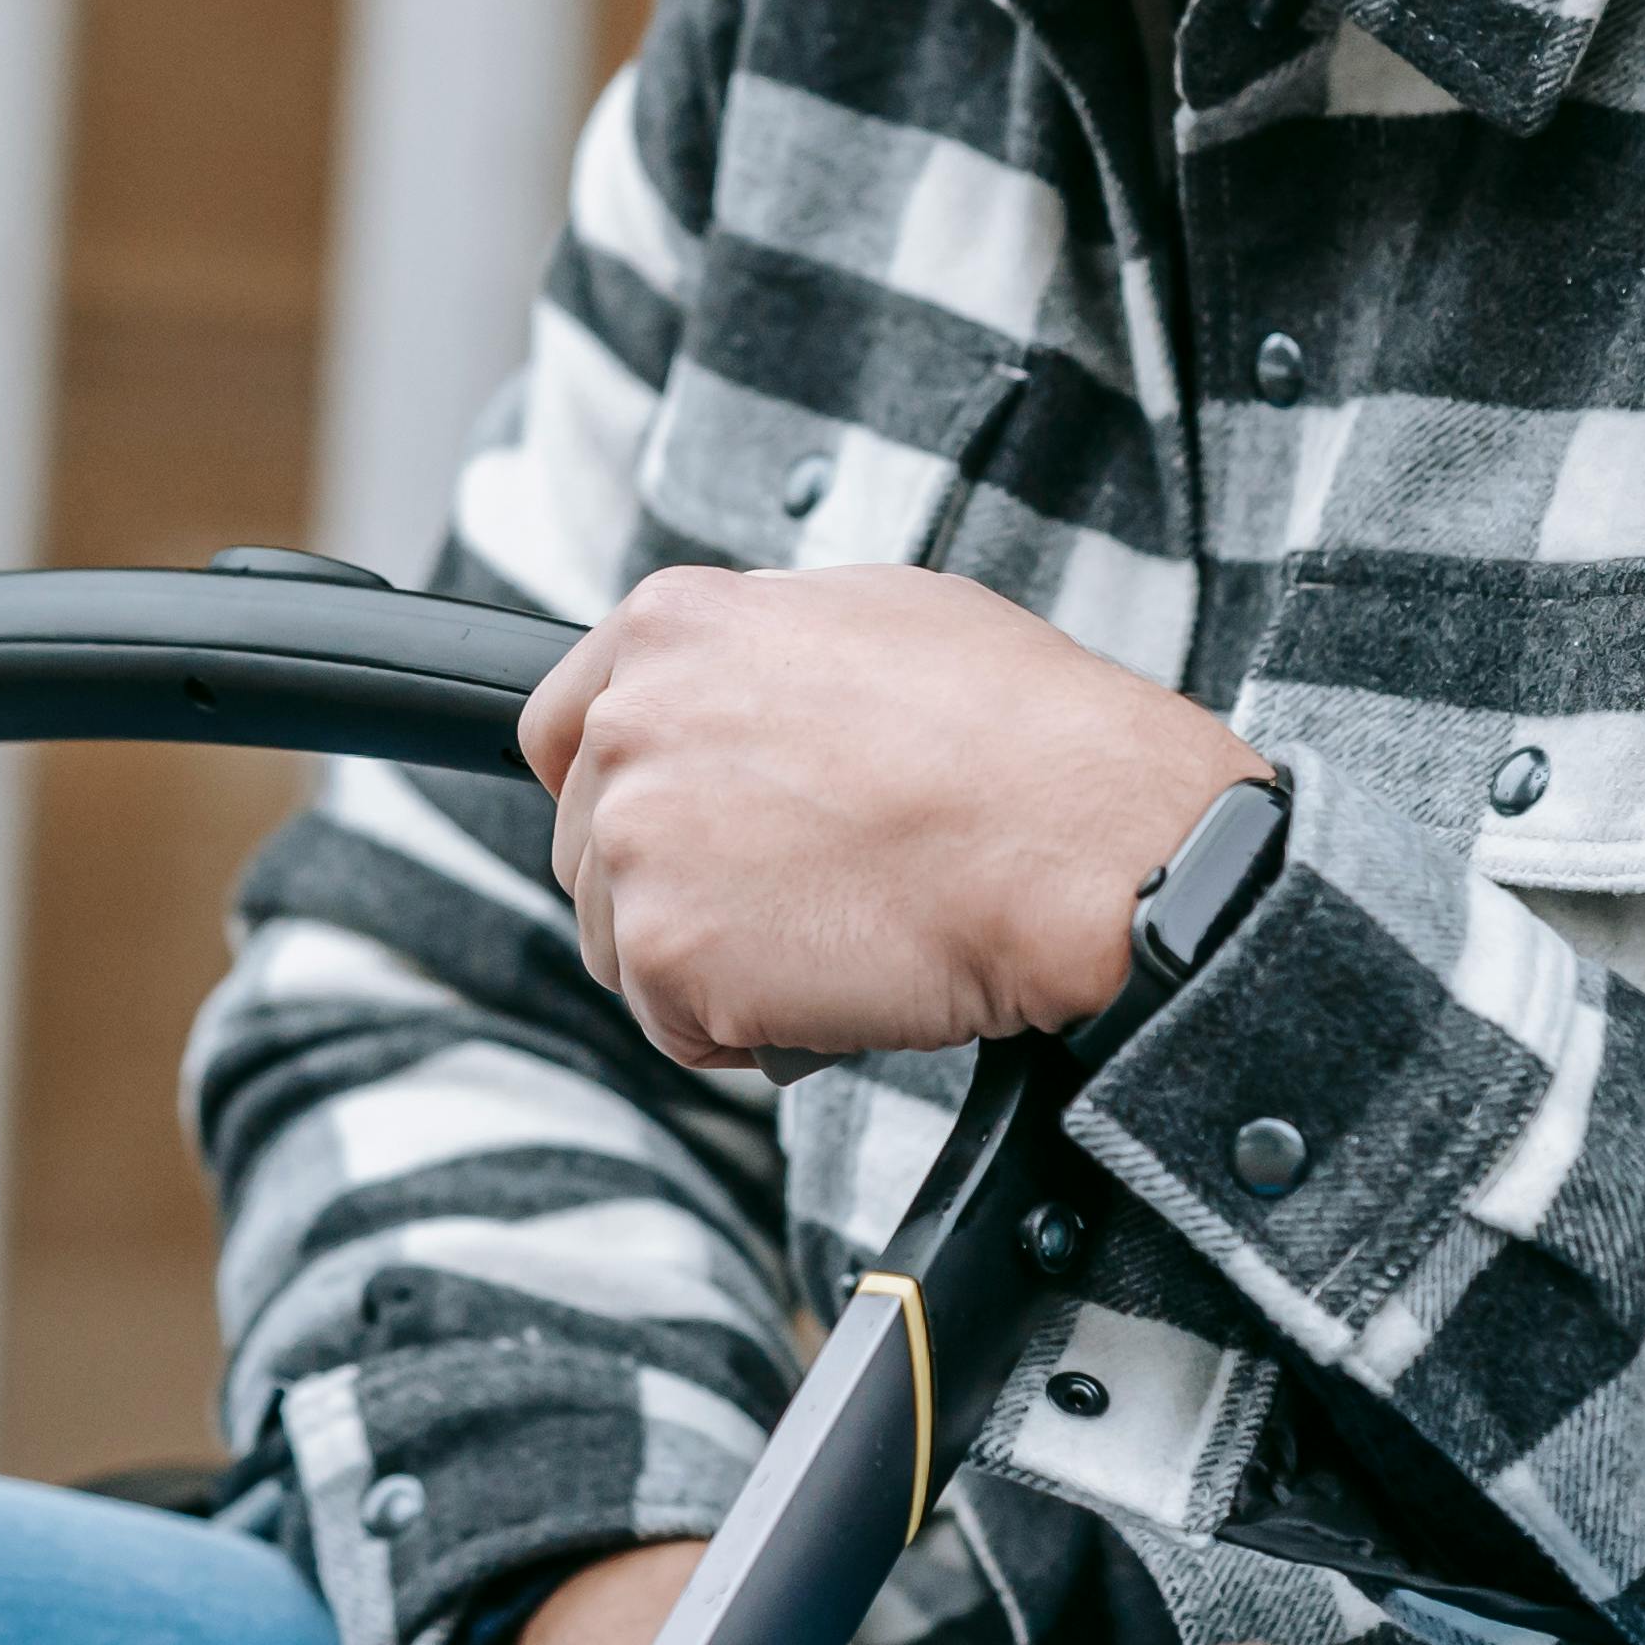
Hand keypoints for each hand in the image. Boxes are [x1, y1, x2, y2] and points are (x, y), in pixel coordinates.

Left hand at [519, 564, 1263, 1067]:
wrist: (1082, 843)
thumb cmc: (1020, 734)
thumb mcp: (880, 616)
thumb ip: (761, 653)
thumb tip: (734, 688)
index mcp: (676, 626)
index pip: (561, 726)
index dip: (615, 791)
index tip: (669, 828)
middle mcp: (634, 722)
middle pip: (587, 846)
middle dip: (675, 884)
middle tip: (795, 893)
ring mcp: (641, 839)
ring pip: (622, 943)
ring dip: (709, 962)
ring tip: (833, 933)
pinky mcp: (669, 952)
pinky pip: (676, 1024)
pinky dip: (747, 1028)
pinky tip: (836, 983)